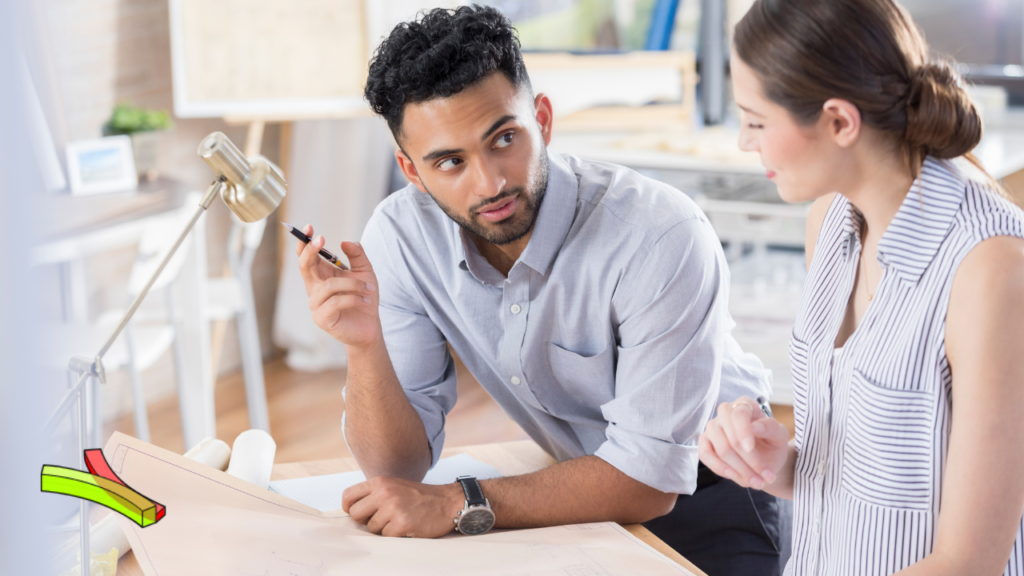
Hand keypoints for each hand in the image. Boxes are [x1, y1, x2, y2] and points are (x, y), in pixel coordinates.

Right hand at [296, 225, 380, 349]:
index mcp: (321, 276)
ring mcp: (316, 304)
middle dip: (311, 251)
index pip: (306, 257)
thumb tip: (345, 242)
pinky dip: (354, 298)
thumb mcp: (365, 272)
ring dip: (353, 284)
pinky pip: (335, 302)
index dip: (305, 243)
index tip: (310, 228)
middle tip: (322, 239)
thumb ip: (357, 255)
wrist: (370, 327)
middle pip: (304, 266)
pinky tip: (366, 300)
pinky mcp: (322, 318)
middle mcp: (314, 289)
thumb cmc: (365, 298)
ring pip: (329, 286)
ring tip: (369, 288)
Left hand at [342, 476, 464, 537]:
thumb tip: (353, 511)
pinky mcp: (402, 523)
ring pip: (372, 528)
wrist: (447, 502)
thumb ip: (375, 494)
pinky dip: (396, 535)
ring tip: (400, 520)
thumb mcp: (395, 486)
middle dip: (366, 521)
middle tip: (382, 520)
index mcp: (380, 482)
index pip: (348, 496)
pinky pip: (386, 536)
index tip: (358, 514)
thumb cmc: (420, 497)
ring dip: (384, 529)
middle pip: (355, 514)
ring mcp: (393, 508)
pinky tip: (408, 526)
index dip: (349, 508)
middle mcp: (384, 493)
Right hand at [699, 397, 790, 489]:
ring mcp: (713, 427)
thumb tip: (754, 427)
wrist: (765, 460)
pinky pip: (705, 455)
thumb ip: (771, 428)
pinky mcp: (704, 442)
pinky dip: (719, 468)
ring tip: (757, 482)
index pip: (739, 414)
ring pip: (721, 449)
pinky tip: (733, 476)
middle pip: (731, 437)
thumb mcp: (780, 436)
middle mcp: (725, 413)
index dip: (743, 432)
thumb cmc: (772, 443)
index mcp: (745, 405)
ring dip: (740, 469)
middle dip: (749, 461)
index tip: (750, 448)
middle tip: (767, 477)